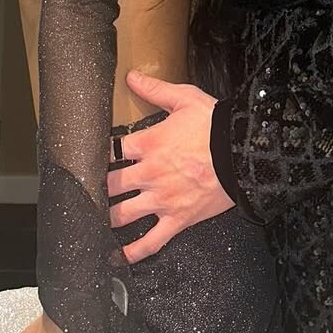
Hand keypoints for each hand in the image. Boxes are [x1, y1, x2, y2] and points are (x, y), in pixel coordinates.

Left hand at [106, 70, 232, 262]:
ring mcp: (162, 200)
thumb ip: (155, 89)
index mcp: (148, 143)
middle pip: (110, 185)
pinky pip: (151, 242)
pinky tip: (120, 257)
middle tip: (88, 191)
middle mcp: (149, 174)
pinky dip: (134, 252)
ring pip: (122, 216)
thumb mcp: (185, 98)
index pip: (111, 150)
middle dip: (98, 188)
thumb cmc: (215, 125)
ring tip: (96, 220)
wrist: (244, 153)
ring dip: (106, 218)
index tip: (91, 157)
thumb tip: (131, 76)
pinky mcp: (177, 220)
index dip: (98, 153)